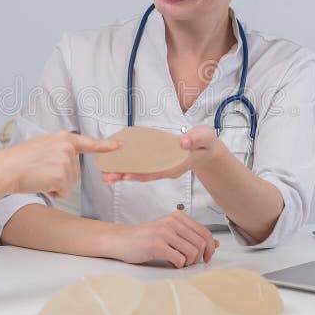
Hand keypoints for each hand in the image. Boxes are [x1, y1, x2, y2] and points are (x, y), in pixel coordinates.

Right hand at [0, 131, 120, 197]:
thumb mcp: (42, 145)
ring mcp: (65, 160)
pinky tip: (42, 184)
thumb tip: (68, 156)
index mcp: (63, 138)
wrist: (6, 169)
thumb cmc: (19, 160)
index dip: (106, 145)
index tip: (121, 145)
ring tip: (40, 176)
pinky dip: (54, 192)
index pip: (89, 143)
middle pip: (77, 172)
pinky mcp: (62, 175)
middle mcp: (67, 147)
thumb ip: (58, 149)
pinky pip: (65, 191)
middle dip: (61, 177)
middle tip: (42, 172)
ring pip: (71, 183)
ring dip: (57, 185)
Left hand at [102, 125, 222, 182]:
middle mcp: (169, 168)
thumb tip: (182, 142)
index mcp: (179, 163)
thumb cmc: (206, 142)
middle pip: (146, 175)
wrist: (207, 150)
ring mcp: (164, 167)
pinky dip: (130, 167)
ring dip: (124, 174)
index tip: (127, 175)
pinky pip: (143, 167)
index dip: (143, 173)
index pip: (159, 171)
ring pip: (142, 172)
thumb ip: (195, 139)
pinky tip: (117, 167)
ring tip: (106, 176)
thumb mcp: (204, 136)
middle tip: (108, 178)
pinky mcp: (160, 163)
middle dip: (127, 176)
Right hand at [111, 212, 219, 267]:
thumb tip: (215, 244)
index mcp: (178, 217)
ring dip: (188, 263)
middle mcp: (172, 222)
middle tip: (188, 262)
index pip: (205, 233)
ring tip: (178, 262)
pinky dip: (178, 265)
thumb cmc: (146, 238)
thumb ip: (191, 237)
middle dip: (198, 258)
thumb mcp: (171, 233)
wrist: (122, 240)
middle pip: (201, 244)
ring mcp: (164, 232)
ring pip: (192, 253)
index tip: (206, 258)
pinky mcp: (156, 245)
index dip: (210, 248)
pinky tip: (170, 262)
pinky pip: (179, 259)